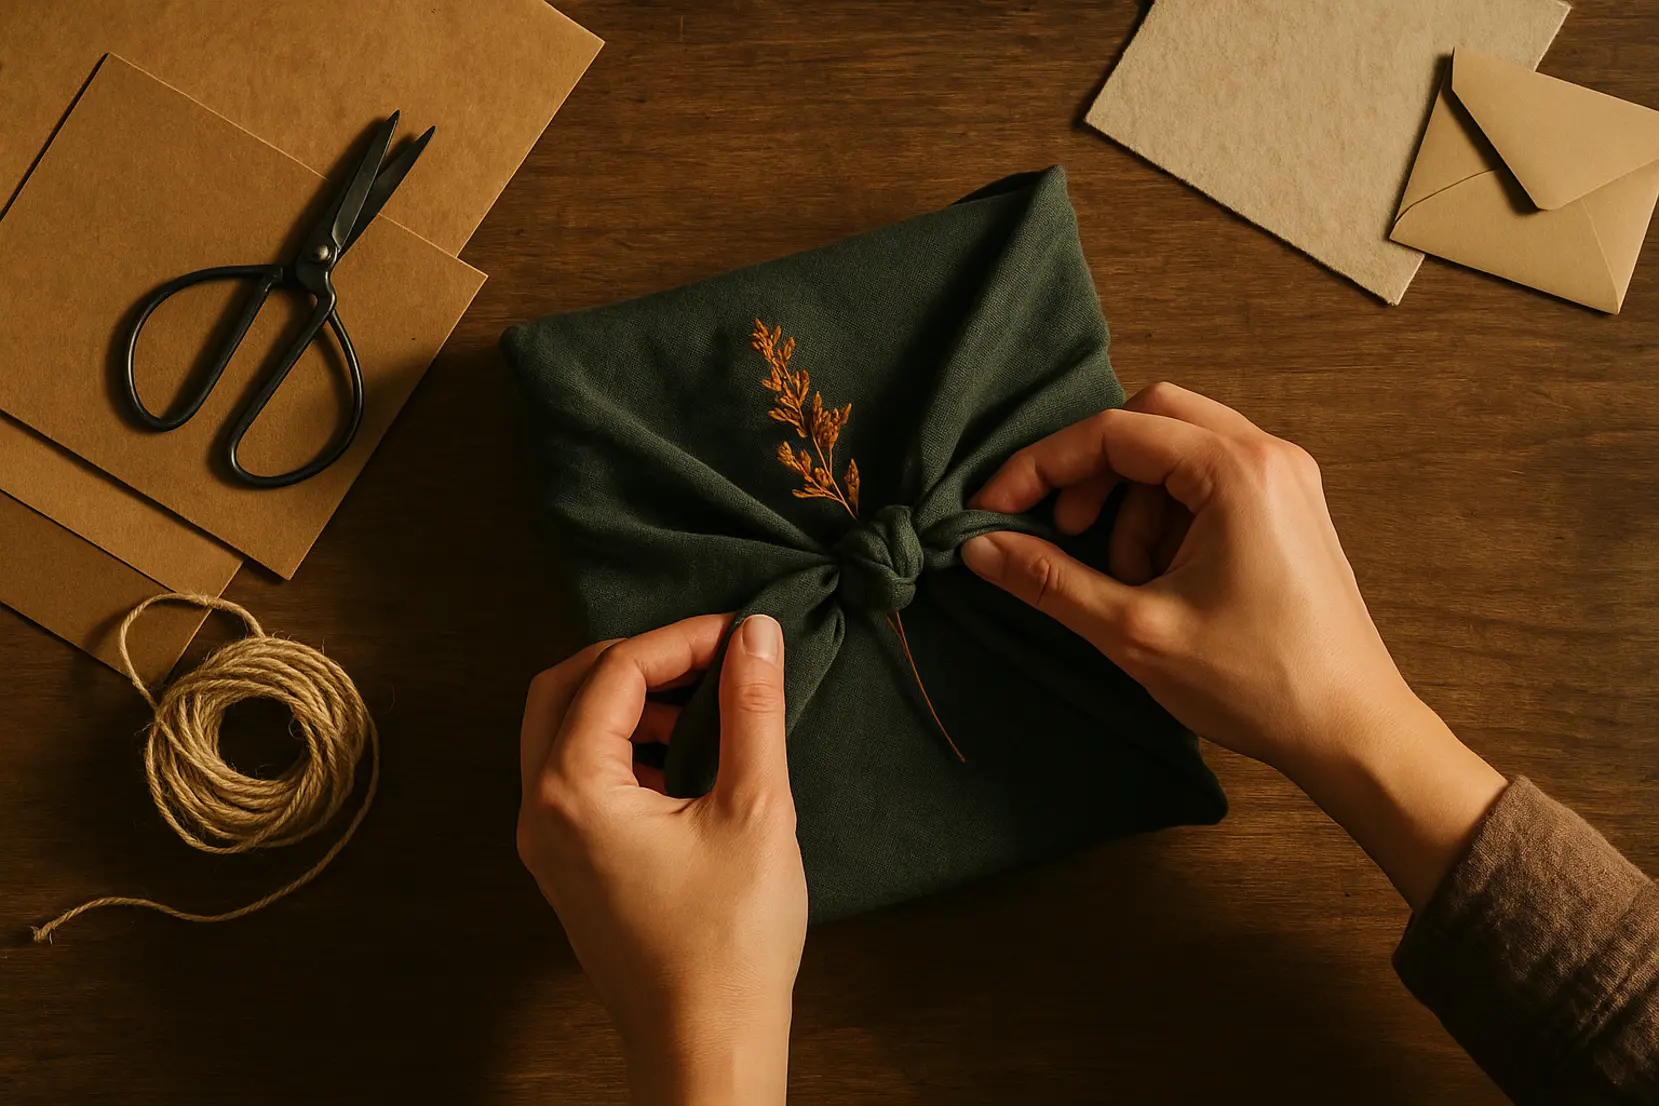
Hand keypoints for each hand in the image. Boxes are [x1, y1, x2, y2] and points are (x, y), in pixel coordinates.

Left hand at [518, 613, 805, 1104]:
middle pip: (564, 687)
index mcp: (573, 791)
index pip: (615, 671)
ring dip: (623, 700)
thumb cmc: (730, 945)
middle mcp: (541, 812)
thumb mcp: (756, 809)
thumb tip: (755, 637)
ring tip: (698, 708)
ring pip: (560, 731)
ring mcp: (546, 843)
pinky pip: (572, 776)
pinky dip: (617, 746)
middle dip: (637, 659)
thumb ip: (752, 710)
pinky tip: (677, 760)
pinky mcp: (566, 867)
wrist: (707, 1045)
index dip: (682, 640)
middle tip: (708, 658)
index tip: (740, 637)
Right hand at [961, 383, 1505, 907]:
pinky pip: (1205, 481)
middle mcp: (1267, 455)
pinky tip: (1161, 581)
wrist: (1353, 733)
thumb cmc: (1257, 684)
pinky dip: (1166, 517)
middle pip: (1147, 419)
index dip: (1041, 467)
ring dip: (1129, 503)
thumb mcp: (1134, 633)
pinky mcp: (1288, 508)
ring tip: (1126, 580)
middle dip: (1090, 473)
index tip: (992, 511)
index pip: (1114, 431)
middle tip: (1063, 533)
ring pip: (1174, 450)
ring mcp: (1285, 478)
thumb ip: (1050, 581)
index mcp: (1236, 472)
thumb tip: (978, 548)